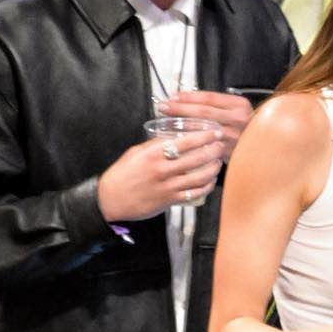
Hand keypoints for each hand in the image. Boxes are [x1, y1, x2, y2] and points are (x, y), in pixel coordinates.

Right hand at [98, 127, 224, 221]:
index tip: (213, 132)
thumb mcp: (136, 153)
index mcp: (152, 153)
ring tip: (219, 161)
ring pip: (199, 176)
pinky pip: (194, 192)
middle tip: (221, 145)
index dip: (203, 136)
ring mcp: (167, 185)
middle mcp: (162, 169)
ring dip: (213, 168)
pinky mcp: (170, 200)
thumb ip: (155, 145)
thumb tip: (172, 138)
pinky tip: (211, 180)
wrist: (111, 199)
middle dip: (213, 150)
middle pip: (196, 157)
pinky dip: (206, 185)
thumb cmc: (122, 175)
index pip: (184, 141)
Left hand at [156, 89, 254, 157]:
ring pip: (203, 128)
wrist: (264, 147)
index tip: (173, 96)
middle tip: (164, 106)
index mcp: (240, 105)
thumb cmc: (246, 127)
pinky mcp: (229, 151)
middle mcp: (239, 120)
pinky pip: (205, 143)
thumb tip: (188, 99)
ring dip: (182, 124)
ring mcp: (234, 137)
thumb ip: (218, 105)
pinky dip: (191, 140)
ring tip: (166, 120)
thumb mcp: (237, 110)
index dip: (188, 97)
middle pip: (203, 112)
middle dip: (180, 108)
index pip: (209, 98)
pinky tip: (179, 137)